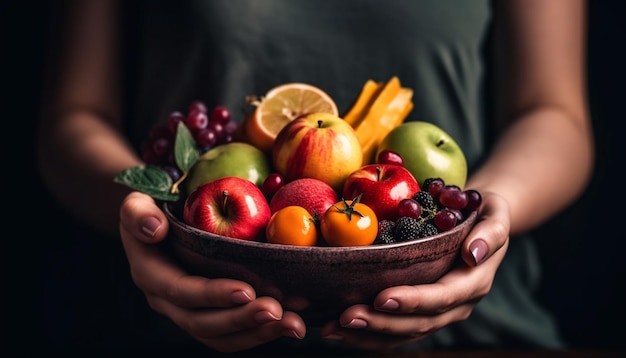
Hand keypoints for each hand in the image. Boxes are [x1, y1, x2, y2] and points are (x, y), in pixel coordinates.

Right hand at [119, 191, 305, 351]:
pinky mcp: (210, 315)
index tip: (247, 290)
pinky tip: (291, 322)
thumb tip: (154, 228)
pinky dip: (262, 331)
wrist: (155, 226)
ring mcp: (189, 312)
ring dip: (259, 333)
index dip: (213, 295)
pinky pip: (234, 334)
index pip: (182, 291)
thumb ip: (137, 213)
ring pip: (222, 336)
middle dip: (242, 319)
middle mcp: (168, 301)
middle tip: (278, 311)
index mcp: (151, 275)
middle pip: (204, 322)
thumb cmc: (150, 210)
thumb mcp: (136, 205)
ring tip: (293, 324)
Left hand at [319, 191, 509, 350]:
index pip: (441, 298)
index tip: (381, 298)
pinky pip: (395, 331)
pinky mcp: (421, 313)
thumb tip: (473, 253)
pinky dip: (368, 334)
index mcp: (473, 283)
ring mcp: (438, 313)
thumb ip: (490, 233)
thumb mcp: (495, 215)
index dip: (412, 301)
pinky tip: (339, 330)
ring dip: (368, 335)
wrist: (481, 224)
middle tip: (346, 318)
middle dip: (380, 323)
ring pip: (403, 333)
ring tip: (333, 329)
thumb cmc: (484, 213)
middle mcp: (456, 305)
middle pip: (418, 323)